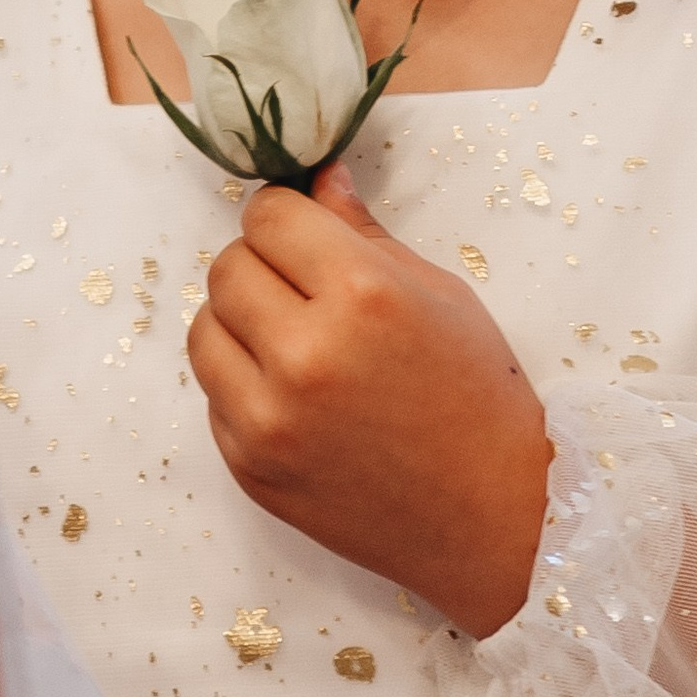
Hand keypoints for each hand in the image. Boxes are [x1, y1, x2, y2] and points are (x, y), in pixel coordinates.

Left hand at [187, 163, 551, 636]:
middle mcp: (304, 354)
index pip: (268, 217)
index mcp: (360, 295)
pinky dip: (243, 384)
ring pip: (204, 330)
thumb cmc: (479, 397)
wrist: (492, 520)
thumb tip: (318, 176)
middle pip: (227, 268)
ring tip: (291, 338)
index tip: (301, 232)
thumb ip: (363, 232)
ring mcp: (269, 419)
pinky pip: (214, 396)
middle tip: (302, 286)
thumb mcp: (439, 293)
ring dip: (239, 323)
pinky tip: (297, 395)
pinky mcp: (249, 469)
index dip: (285, 216)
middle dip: (261, 264)